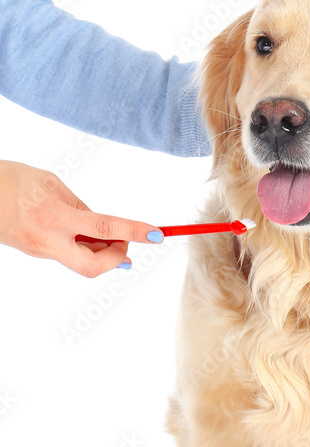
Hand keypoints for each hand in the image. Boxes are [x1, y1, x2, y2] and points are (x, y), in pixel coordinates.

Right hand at [0, 160, 161, 276]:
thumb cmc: (10, 180)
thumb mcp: (51, 182)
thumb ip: (79, 205)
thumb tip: (101, 225)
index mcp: (54, 216)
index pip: (105, 227)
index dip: (134, 232)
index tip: (157, 234)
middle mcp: (47, 240)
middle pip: (93, 266)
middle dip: (116, 257)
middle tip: (123, 242)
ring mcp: (39, 251)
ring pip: (80, 262)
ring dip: (98, 250)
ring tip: (101, 232)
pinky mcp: (34, 252)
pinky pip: (66, 254)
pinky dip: (81, 246)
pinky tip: (83, 233)